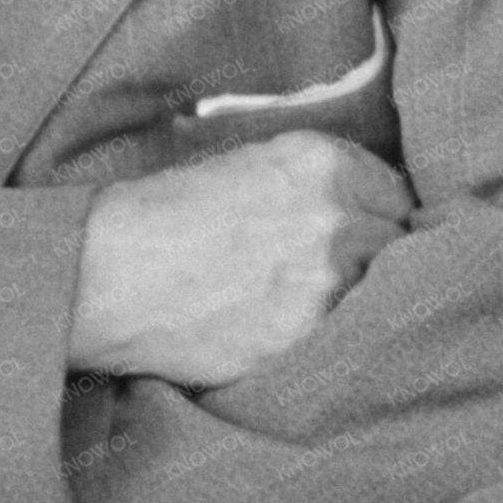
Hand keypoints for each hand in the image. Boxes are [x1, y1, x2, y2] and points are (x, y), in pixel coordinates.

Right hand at [69, 130, 411, 388]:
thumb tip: (372, 203)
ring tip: (301, 301)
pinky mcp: (298, 338)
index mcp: (324, 164)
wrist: (103, 272)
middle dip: (374, 256)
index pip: (399, 195)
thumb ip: (320, 179)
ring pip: (373, 295)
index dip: (382, 215)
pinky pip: (337, 339)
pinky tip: (284, 328)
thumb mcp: (251, 164)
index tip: (370, 230)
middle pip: (395, 244)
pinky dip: (320, 337)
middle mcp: (335, 217)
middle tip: (333, 270)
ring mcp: (322, 282)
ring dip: (350, 299)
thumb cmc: (163, 213)